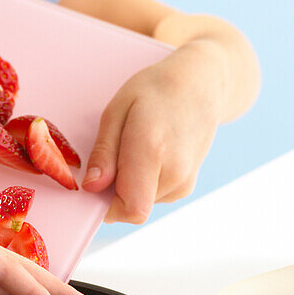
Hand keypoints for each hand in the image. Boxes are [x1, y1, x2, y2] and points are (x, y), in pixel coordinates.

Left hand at [80, 42, 224, 223]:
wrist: (201, 85)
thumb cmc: (155, 91)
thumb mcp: (117, 111)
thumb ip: (104, 153)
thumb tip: (92, 187)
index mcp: (152, 151)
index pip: (130, 209)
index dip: (106, 205)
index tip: (97, 183)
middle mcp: (174, 173)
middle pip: (131, 207)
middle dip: (114, 191)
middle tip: (116, 154)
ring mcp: (184, 182)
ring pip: (141, 203)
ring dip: (129, 185)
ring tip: (136, 148)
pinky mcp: (186, 186)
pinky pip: (152, 197)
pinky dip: (143, 183)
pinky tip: (149, 154)